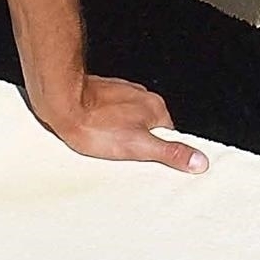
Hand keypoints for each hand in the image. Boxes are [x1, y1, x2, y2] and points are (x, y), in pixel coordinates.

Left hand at [31, 73, 207, 172]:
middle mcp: (139, 97)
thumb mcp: (139, 147)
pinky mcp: (100, 96)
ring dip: (121, 135)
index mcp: (154, 108)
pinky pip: (110, 116)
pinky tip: (95, 137)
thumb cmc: (94, 125)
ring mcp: (119, 94)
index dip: (161, 152)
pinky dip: (106, 127)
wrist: (60, 102)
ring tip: (108, 149)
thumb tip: (199, 160)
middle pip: (148, 128)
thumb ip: (170, 153)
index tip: (153, 164)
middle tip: (126, 159)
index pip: (169, 135)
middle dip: (139, 144)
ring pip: (128, 122)